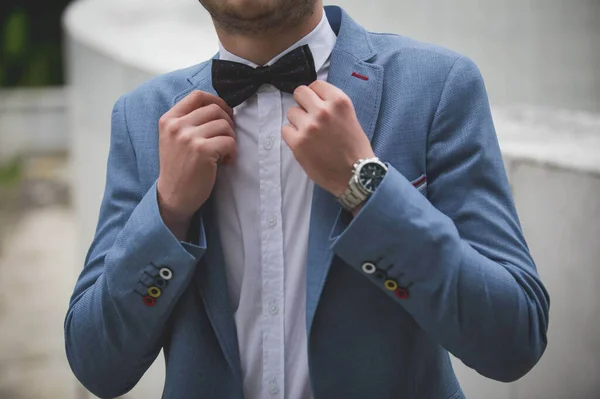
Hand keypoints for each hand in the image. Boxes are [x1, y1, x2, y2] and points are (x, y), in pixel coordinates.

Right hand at [156, 90, 236, 239]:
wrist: (173, 196)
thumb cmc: (178, 168)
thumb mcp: (173, 138)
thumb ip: (188, 121)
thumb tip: (219, 107)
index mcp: (168, 119)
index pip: (197, 96)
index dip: (217, 101)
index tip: (224, 114)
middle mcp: (176, 126)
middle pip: (215, 109)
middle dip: (227, 123)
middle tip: (226, 139)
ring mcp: (188, 137)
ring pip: (224, 125)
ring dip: (230, 139)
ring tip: (224, 153)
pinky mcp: (202, 151)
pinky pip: (229, 141)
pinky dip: (232, 152)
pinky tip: (225, 161)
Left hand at [282, 80, 374, 197]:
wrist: (356, 175)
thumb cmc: (355, 148)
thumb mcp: (350, 117)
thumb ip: (332, 106)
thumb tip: (313, 99)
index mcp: (339, 102)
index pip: (316, 84)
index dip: (314, 94)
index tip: (316, 104)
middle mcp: (323, 111)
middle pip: (300, 93)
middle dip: (303, 104)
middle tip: (309, 116)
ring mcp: (309, 127)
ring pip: (291, 112)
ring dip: (298, 122)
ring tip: (310, 134)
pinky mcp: (298, 143)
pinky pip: (285, 130)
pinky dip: (292, 136)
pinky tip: (304, 144)